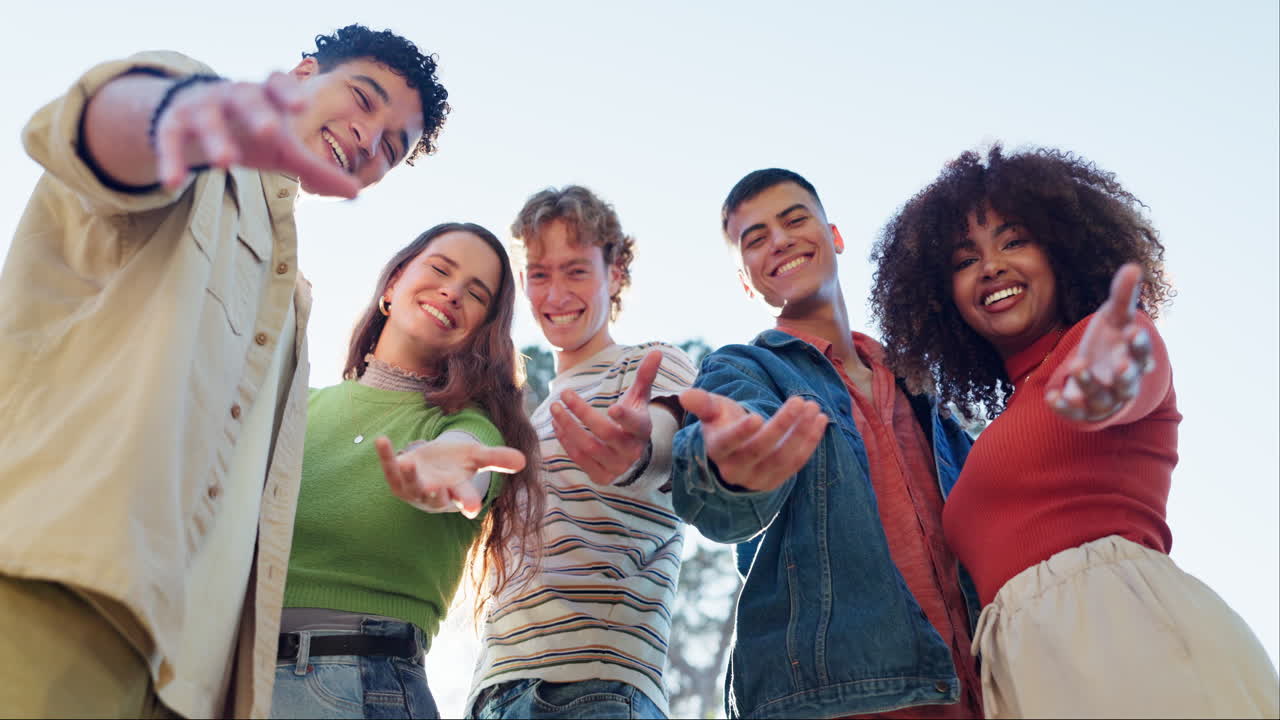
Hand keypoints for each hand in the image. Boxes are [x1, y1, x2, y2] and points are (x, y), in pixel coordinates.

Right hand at [152, 72, 359, 196]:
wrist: (199, 117)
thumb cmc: (253, 132)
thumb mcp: (285, 150)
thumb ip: (317, 169)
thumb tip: (356, 193)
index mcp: (265, 96)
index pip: (277, 83)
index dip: (287, 92)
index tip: (299, 106)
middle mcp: (233, 95)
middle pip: (245, 98)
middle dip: (257, 113)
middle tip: (271, 132)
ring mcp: (202, 107)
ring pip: (207, 118)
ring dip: (216, 138)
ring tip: (226, 163)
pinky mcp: (173, 124)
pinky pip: (169, 138)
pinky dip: (171, 158)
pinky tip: (173, 182)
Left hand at [374, 435, 525, 518]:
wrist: (430, 466)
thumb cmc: (456, 464)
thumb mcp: (477, 458)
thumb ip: (497, 459)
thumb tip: (523, 460)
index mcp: (457, 491)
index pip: (465, 499)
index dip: (468, 502)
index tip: (473, 509)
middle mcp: (435, 494)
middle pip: (436, 497)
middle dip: (436, 494)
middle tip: (438, 489)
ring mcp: (414, 489)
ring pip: (411, 485)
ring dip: (409, 475)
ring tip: (409, 462)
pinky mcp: (397, 480)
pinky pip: (390, 470)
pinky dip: (386, 456)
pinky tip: (382, 440)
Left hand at [549, 349, 662, 485]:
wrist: (630, 453)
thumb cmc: (633, 418)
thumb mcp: (639, 398)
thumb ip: (645, 376)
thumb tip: (657, 351)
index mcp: (642, 430)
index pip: (635, 424)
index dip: (624, 417)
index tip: (612, 408)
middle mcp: (631, 451)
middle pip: (604, 433)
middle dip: (581, 413)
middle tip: (563, 394)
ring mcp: (616, 466)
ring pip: (588, 447)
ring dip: (567, 426)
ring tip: (554, 408)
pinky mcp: (601, 476)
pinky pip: (579, 459)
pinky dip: (565, 441)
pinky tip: (557, 425)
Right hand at [678, 388, 827, 491]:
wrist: (734, 455)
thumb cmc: (722, 425)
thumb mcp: (712, 413)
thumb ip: (702, 403)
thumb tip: (685, 395)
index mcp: (717, 450)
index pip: (728, 443)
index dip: (741, 432)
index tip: (757, 415)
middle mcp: (735, 469)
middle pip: (760, 449)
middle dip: (782, 424)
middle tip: (799, 400)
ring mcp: (758, 479)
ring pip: (782, 457)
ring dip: (801, 432)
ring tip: (814, 408)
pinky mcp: (776, 481)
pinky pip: (796, 463)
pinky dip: (810, 442)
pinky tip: (820, 421)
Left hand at [1046, 263, 1153, 422]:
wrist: (1098, 374)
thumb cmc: (1110, 342)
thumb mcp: (1115, 317)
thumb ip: (1123, 296)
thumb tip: (1133, 265)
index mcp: (1133, 358)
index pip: (1142, 353)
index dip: (1140, 344)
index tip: (1134, 330)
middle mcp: (1122, 382)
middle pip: (1127, 382)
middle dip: (1124, 374)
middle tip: (1120, 363)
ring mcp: (1103, 399)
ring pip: (1100, 398)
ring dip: (1089, 384)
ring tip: (1076, 365)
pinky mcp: (1083, 411)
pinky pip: (1075, 413)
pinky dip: (1064, 407)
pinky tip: (1052, 396)